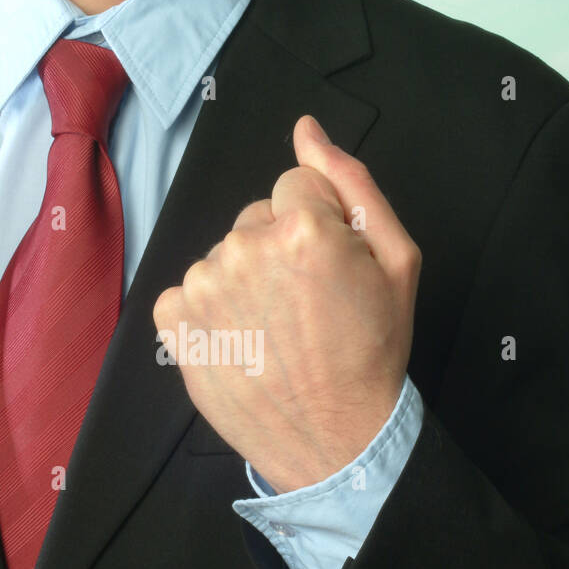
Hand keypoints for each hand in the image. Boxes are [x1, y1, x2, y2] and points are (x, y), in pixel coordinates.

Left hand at [152, 114, 421, 492]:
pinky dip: (211, 311)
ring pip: (224, 255)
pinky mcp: (173, 319)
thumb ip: (351, 181)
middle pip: (256, 218)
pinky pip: (190, 290)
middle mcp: (243, 246)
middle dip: (279, 249)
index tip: (331, 271)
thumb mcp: (395, 259)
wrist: (333, 439)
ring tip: (275, 330)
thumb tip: (306, 129)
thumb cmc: (373, 350)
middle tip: (306, 307)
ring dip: (245, 281)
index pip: (298, 185)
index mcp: (302, 226)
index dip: (321, 226)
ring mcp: (202, 284)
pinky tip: (243, 341)